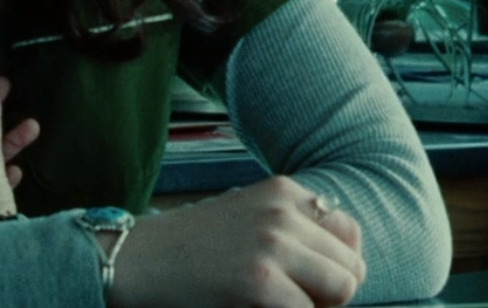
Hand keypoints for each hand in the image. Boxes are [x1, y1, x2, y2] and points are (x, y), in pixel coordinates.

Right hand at [109, 175, 365, 307]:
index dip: (339, 265)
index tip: (315, 284)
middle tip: (300, 303)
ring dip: (320, 307)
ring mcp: (274, 244)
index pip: (350, 231)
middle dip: (335, 293)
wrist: (136, 261)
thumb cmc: (192, 249)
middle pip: (351, 263)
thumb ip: (294, 229)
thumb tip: (346, 267)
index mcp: (285, 192)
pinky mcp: (260, 281)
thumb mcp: (249, 219)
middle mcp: (285, 211)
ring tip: (286, 306)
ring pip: (342, 288)